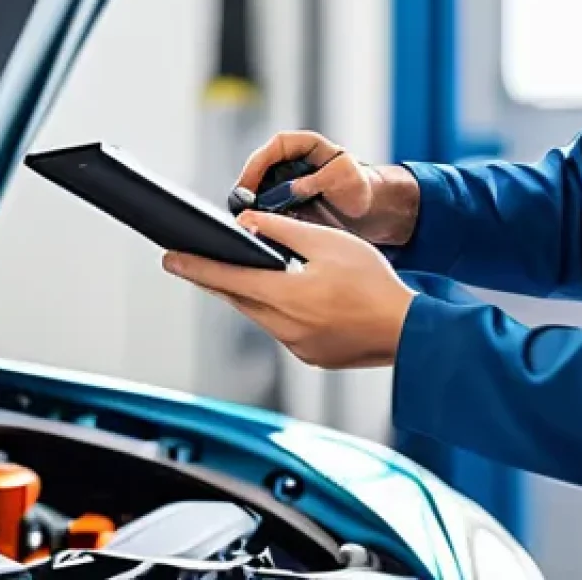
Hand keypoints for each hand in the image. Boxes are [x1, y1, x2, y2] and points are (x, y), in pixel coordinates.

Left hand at [162, 210, 416, 369]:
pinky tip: (285, 297)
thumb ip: (284, 232)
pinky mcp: (312, 357)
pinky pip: (281, 330)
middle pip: (239, 300)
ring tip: (242, 274)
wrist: (410, 331)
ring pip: (259, 316)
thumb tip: (248, 225)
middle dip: (214, 281)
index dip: (197, 268)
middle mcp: (287, 328)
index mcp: (289, 297)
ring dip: (248, 295)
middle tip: (191, 264)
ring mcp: (299, 347)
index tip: (170, 260)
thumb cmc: (375, 284)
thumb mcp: (329, 243)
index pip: (229, 279)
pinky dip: (275, 311)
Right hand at [238, 130, 419, 245]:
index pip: (275, 147)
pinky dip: (261, 218)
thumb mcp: (346, 178)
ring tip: (248, 221)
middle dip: (248, 188)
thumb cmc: (362, 187)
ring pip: (257, 191)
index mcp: (305, 145)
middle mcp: (290, 163)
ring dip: (251, 206)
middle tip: (242, 208)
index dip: (258, 164)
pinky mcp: (283, 205)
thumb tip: (291, 189)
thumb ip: (319, 180)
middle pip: (259, 170)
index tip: (249, 184)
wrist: (370, 212)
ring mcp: (284, 184)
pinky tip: (259, 230)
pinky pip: (265, 209)